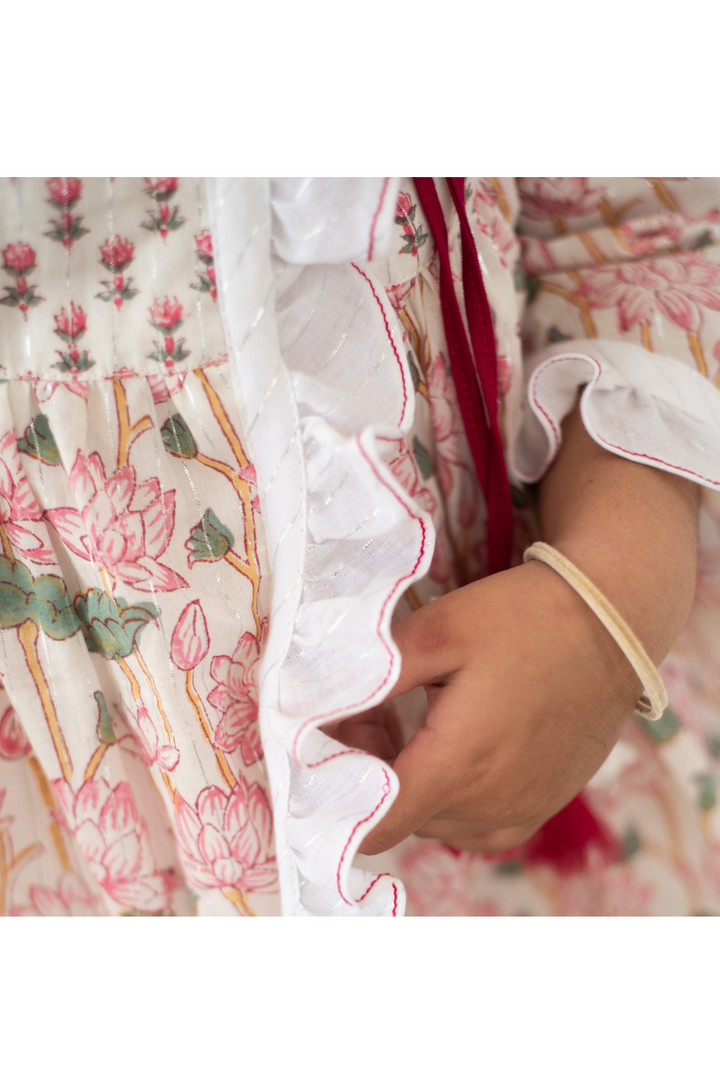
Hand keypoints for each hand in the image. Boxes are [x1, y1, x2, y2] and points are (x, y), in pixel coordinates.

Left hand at [335, 403, 699, 855]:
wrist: (612, 623)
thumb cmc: (523, 619)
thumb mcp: (437, 631)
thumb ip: (370, 677)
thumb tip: (308, 709)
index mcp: (457, 767)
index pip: (369, 827)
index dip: (334, 793)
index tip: (326, 748)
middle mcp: (489, 806)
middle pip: (399, 818)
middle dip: (368, 774)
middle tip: (370, 710)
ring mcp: (520, 811)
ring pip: (434, 820)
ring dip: (410, 783)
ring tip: (413, 718)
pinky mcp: (541, 805)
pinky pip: (474, 822)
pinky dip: (450, 793)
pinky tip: (452, 741)